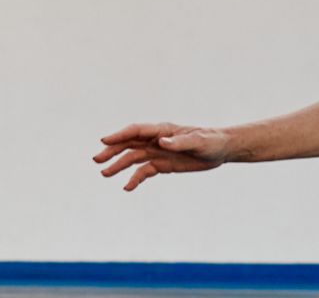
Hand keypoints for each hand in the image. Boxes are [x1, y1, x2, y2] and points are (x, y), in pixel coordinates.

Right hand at [93, 122, 235, 190]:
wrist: (221, 150)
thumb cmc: (211, 141)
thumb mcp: (199, 141)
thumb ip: (179, 142)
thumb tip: (161, 142)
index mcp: (162, 131)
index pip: (136, 131)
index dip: (119, 135)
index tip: (104, 141)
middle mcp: (155, 141)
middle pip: (128, 144)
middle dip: (112, 151)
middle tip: (97, 160)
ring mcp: (157, 153)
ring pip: (132, 158)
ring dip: (118, 165)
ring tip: (104, 174)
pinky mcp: (162, 165)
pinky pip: (144, 172)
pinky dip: (134, 179)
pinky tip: (127, 187)